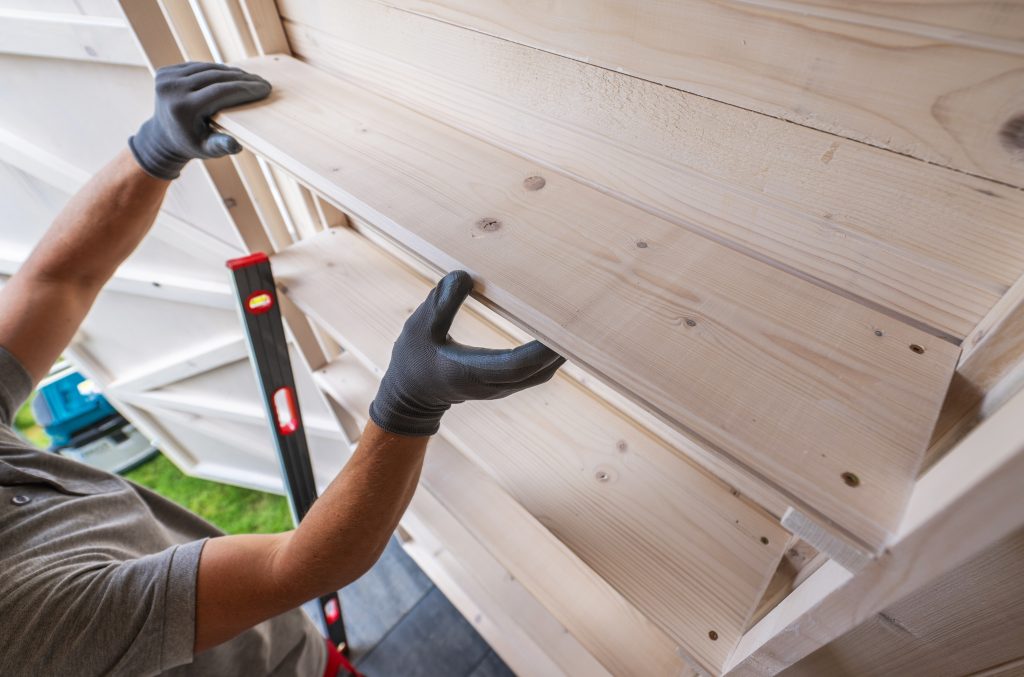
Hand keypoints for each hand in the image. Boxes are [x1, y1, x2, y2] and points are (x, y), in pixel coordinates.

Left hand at [129, 62, 270, 179]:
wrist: (162, 137)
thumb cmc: (191, 144)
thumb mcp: (206, 150)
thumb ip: (220, 147)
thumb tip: (236, 145)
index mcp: (182, 107)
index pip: (220, 91)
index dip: (245, 88)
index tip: (264, 89)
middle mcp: (172, 89)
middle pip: (215, 77)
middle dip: (242, 79)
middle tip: (262, 82)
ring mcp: (166, 77)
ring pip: (207, 69)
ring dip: (231, 72)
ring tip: (250, 78)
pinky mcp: (165, 72)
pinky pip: (197, 67)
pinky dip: (216, 70)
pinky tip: (231, 74)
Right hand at [370, 271, 565, 435]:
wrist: (411, 395)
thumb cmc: (413, 358)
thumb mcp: (419, 327)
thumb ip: (440, 302)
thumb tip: (464, 275)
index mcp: (471, 372)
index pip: (517, 364)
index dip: (544, 349)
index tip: (563, 328)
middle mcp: (492, 384)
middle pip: (538, 370)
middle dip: (562, 347)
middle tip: (583, 318)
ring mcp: (500, 386)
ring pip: (540, 373)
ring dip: (559, 352)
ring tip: (577, 323)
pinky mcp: (504, 383)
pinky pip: (534, 371)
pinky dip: (549, 355)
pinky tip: (559, 334)